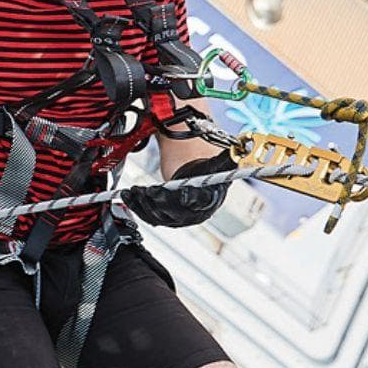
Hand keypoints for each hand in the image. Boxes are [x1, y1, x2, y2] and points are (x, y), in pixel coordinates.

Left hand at [119, 150, 237, 227]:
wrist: (195, 171)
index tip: (178, 192)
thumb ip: (226, 157)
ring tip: (133, 191)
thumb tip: (239, 148)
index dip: (188, 199)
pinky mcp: (165, 218)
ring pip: (159, 216)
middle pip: (175, 213)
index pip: (199, 202)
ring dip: (143, 204)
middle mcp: (196, 214)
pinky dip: (137, 206)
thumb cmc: (205, 166)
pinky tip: (128, 196)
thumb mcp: (217, 160)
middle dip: (157, 201)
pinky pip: (150, 216)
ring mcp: (180, 218)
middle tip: (145, 190)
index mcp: (211, 200)